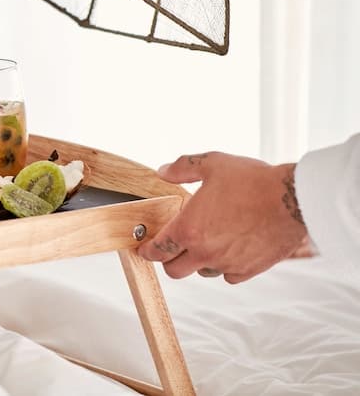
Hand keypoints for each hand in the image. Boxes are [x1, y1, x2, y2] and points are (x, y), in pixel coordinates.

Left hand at [137, 152, 309, 283]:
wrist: (294, 199)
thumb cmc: (252, 181)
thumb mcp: (212, 164)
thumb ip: (183, 168)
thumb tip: (163, 172)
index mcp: (189, 228)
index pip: (158, 249)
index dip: (147, 250)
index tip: (145, 249)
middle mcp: (205, 252)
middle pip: (175, 270)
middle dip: (169, 260)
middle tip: (172, 247)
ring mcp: (228, 263)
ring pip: (203, 273)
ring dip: (199, 262)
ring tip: (205, 243)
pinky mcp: (251, 270)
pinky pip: (229, 276)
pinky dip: (225, 267)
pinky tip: (229, 250)